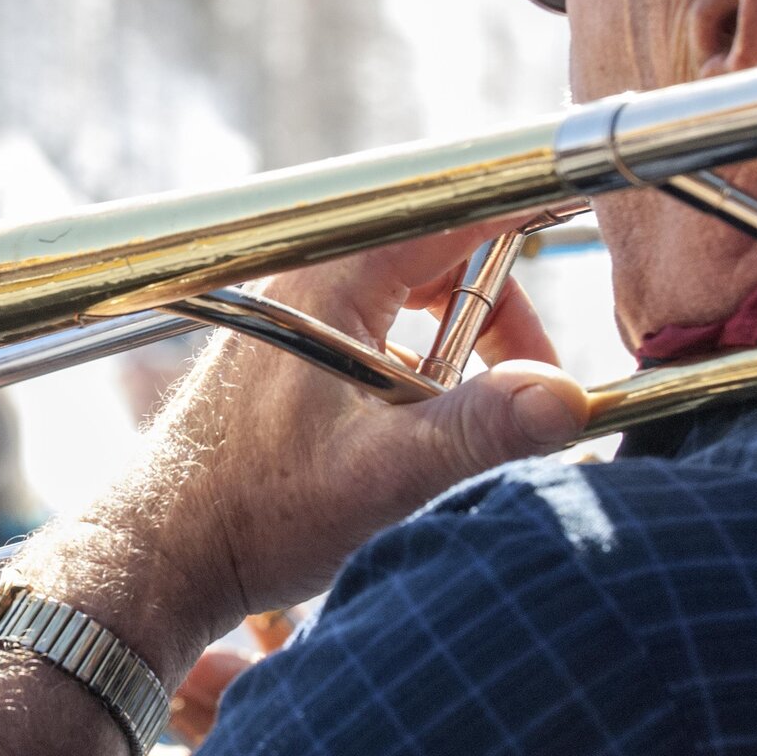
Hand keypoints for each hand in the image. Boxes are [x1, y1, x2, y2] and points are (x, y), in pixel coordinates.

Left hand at [15, 215, 589, 678]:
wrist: (167, 551)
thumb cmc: (253, 513)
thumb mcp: (381, 476)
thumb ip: (476, 429)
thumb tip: (567, 398)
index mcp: (330, 282)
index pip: (450, 209)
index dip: (524, 204)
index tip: (588, 203)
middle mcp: (310, 280)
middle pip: (442, 252)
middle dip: (501, 312)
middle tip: (534, 385)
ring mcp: (299, 313)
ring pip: (415, 294)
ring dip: (464, 345)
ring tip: (479, 421)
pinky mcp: (295, 349)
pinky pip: (383, 328)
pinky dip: (423, 367)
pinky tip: (422, 432)